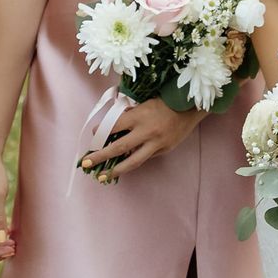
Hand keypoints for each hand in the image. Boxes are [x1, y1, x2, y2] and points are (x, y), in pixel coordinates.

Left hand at [77, 97, 201, 183]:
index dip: (101, 132)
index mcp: (139, 115)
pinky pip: (146, 157)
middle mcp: (146, 131)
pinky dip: (134, 161)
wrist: (190, 107)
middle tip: (86, 163)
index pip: (114, 126)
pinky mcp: (164, 150)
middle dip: (100, 156)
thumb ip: (129, 115)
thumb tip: (112, 128)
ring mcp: (156, 143)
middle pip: (118, 147)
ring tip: (103, 176)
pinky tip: (124, 165)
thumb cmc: (165, 101)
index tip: (94, 136)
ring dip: (116, 170)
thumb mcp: (144, 102)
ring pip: (133, 161)